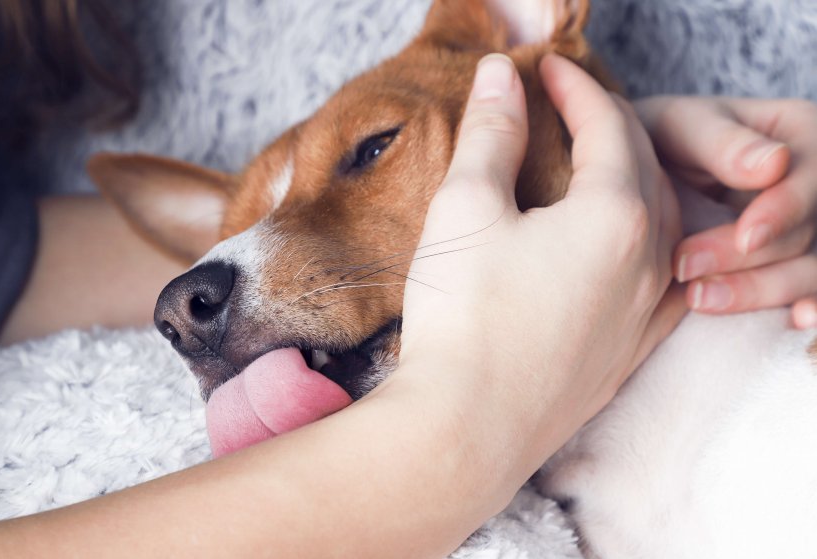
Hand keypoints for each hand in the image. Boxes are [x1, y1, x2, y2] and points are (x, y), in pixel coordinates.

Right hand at [396, 53, 683, 483]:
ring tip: (597, 167)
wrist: (465, 430)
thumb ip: (491, 134)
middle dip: (608, 126)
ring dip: (634, 181)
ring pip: (662, 223)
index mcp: (615, 216)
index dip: (575, 88)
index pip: (608, 126)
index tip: (546, 69)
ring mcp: (645, 314)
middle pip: (644, 167)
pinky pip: (661, 280)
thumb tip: (500, 75)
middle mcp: (648, 263)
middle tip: (568, 107)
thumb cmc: (462, 317)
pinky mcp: (629, 354)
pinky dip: (646, 243)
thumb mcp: (467, 207)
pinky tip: (628, 248)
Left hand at [635, 96, 816, 328]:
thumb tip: (773, 164)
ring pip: (808, 270)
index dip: (784, 210)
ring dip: (760, 290)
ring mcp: (803, 227)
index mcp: (799, 134)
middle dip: (749, 258)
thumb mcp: (682, 127)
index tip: (746, 238)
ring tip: (699, 299)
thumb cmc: (661, 136)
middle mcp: (811, 183)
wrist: (639, 170)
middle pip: (807, 231)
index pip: (809, 177)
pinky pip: (807, 290)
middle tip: (685, 269)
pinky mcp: (785, 264)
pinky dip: (806, 307)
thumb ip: (722, 144)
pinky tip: (793, 324)